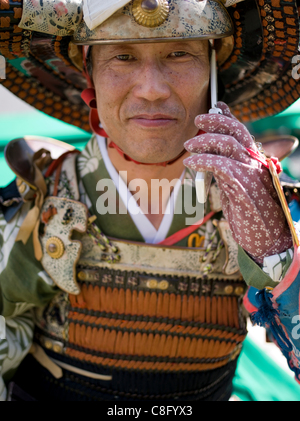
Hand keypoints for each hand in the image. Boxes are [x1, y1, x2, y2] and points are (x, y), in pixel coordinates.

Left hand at [183, 102, 291, 262]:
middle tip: (197, 120)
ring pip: (228, 145)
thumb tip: (212, 159)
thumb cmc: (252, 215)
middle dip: (215, 121)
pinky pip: (222, 166)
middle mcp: (257, 164)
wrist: (268, 241)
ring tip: (188, 146)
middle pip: (236, 132)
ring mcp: (252, 175)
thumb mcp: (238, 188)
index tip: (216, 106)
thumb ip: (228, 171)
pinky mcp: (244, 189)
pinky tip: (191, 163)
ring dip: (204, 141)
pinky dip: (204, 161)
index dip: (228, 117)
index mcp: (256, 162)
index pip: (243, 132)